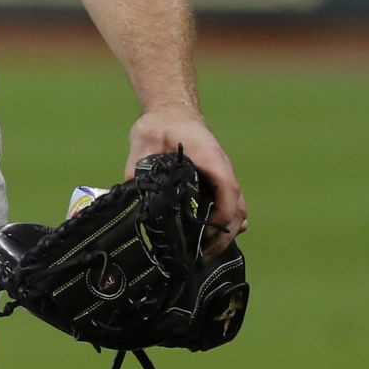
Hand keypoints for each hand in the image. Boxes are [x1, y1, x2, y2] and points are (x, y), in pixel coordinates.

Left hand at [127, 107, 245, 252]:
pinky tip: (206, 239)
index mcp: (209, 158)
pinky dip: (224, 225)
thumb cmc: (161, 125)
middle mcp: (222, 170)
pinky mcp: (217, 184)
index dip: (222, 215)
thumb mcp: (144, 141)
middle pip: (238, 209)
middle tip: (200, 256)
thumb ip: (138, 166)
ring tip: (203, 253)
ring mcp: (222, 178)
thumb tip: (131, 191)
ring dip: (225, 233)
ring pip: (238, 211)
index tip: (205, 233)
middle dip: (222, 235)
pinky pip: (230, 208)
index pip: (228, 189)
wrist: (172, 111)